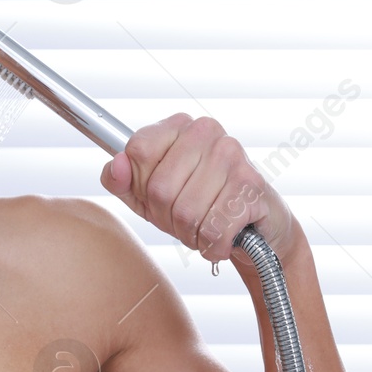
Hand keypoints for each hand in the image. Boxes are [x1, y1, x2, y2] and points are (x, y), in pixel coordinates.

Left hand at [99, 113, 296, 263]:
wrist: (255, 228)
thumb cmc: (199, 206)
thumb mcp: (148, 194)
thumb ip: (122, 181)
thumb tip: (116, 165)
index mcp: (179, 126)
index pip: (139, 151)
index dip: (141, 187)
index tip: (156, 198)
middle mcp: (206, 132)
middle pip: (159, 188)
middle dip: (167, 218)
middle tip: (184, 222)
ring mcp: (231, 155)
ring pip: (185, 212)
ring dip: (191, 235)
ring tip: (204, 229)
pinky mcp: (250, 185)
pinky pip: (213, 228)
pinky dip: (213, 245)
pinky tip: (223, 238)